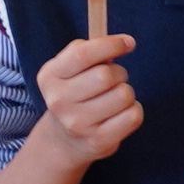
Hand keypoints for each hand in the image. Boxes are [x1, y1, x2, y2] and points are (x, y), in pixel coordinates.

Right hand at [28, 30, 144, 165]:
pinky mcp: (98, 140)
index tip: (128, 42)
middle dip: (119, 72)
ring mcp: (77, 124)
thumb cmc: (75, 93)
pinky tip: (120, 113)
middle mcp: (59, 101)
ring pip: (124, 94)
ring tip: (114, 98)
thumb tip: (123, 42)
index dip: (110, 45)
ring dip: (126, 92)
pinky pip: (133, 115)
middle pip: (106, 75)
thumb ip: (89, 50)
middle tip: (115, 79)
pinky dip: (134, 110)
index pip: (82, 54)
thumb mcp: (69, 69)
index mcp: (50, 77)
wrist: (65, 139)